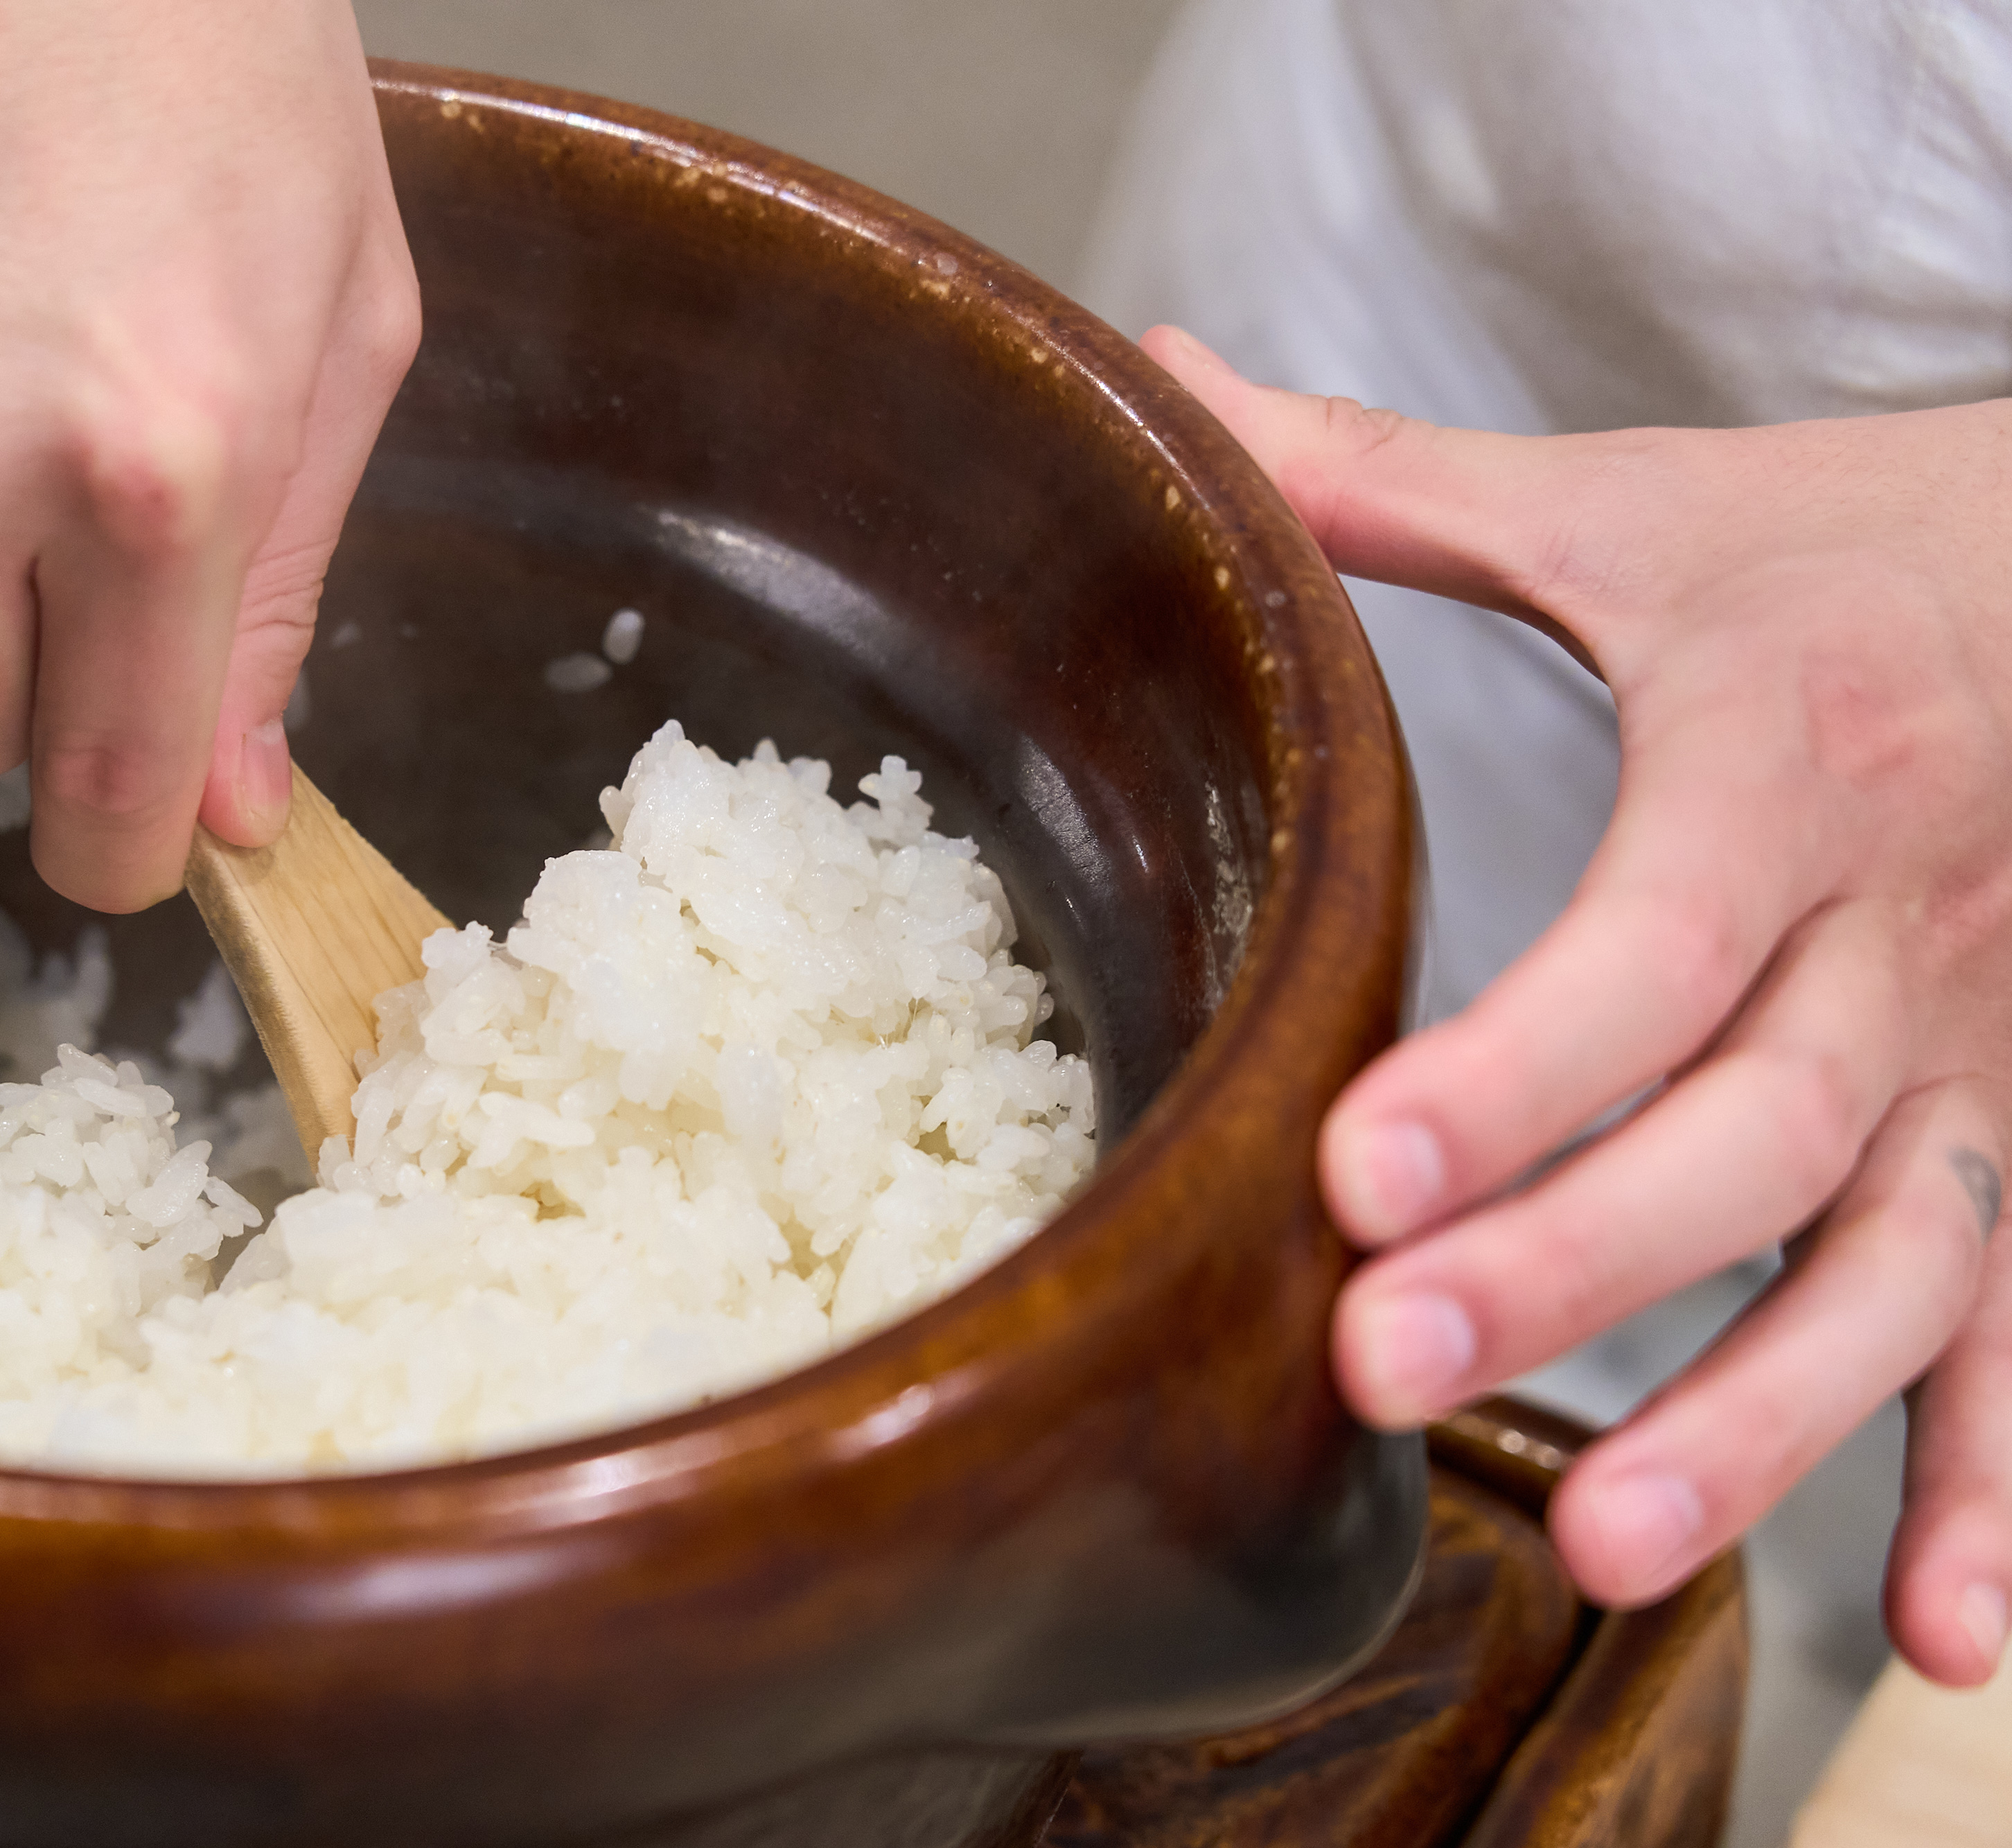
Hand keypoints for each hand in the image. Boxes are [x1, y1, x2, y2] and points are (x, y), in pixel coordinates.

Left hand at [1144, 325, 2011, 1686]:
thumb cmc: (1861, 553)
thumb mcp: (1641, 508)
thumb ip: (1392, 484)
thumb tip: (1163, 384)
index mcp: (1779, 774)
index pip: (1644, 948)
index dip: (1515, 1069)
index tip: (1357, 1173)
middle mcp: (1896, 949)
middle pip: (1745, 1138)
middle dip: (1570, 1264)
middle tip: (1388, 1375)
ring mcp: (1988, 1070)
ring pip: (1894, 1270)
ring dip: (1767, 1421)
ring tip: (1611, 1545)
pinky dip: (2000, 1483)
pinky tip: (1938, 1633)